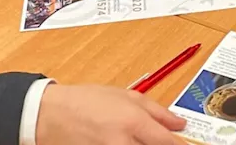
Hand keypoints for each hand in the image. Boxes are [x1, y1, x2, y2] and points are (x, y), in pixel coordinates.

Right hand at [35, 84, 185, 144]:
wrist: (50, 116)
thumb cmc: (85, 102)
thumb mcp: (125, 95)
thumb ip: (157, 111)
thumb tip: (179, 123)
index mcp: (132, 122)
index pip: (167, 142)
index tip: (186, 144)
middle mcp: (123, 143)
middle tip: (155, 140)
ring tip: (133, 138)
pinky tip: (125, 143)